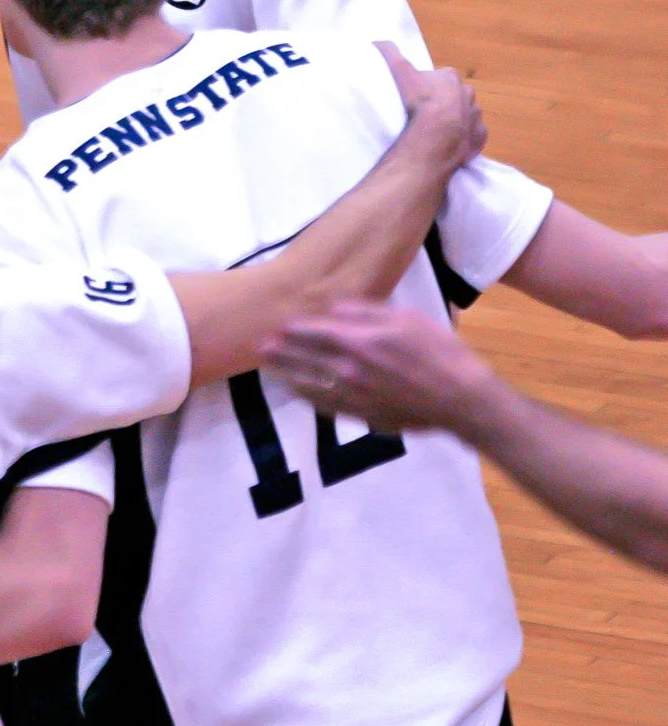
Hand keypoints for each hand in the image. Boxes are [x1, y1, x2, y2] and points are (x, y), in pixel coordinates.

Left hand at [266, 301, 497, 432]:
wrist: (463, 400)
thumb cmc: (440, 352)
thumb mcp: (407, 318)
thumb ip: (366, 312)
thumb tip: (333, 309)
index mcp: (358, 342)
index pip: (312, 333)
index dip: (292, 329)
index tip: (277, 326)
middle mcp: (348, 370)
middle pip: (304, 359)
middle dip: (280, 352)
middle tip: (261, 348)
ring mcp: (355, 396)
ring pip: (310, 386)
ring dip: (288, 376)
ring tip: (272, 371)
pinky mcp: (364, 416)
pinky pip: (327, 407)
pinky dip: (310, 398)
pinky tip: (303, 393)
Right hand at [378, 42, 483, 169]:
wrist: (437, 134)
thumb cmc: (419, 101)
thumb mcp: (400, 72)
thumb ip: (390, 54)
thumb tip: (376, 41)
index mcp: (450, 77)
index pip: (442, 76)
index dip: (430, 84)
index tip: (418, 93)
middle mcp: (468, 93)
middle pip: (456, 94)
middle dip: (445, 100)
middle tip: (426, 111)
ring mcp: (475, 116)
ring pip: (466, 114)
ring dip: (455, 119)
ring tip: (436, 129)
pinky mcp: (479, 136)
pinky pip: (473, 135)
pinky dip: (464, 137)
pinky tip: (450, 142)